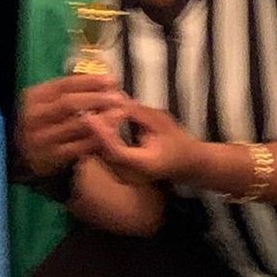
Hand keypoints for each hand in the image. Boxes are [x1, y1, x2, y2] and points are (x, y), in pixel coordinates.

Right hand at [17, 74, 118, 177]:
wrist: (24, 155)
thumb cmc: (43, 123)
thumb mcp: (46, 103)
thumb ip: (67, 91)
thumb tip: (101, 79)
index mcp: (34, 97)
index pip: (65, 84)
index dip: (90, 81)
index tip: (111, 80)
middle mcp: (35, 116)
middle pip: (70, 103)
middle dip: (98, 98)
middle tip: (119, 97)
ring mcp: (42, 138)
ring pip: (77, 125)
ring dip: (103, 119)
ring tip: (120, 114)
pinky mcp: (52, 157)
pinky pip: (80, 147)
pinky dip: (97, 139)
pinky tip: (111, 135)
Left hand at [83, 96, 205, 186]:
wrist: (185, 163)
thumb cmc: (176, 141)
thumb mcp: (162, 121)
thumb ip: (138, 112)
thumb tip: (116, 99)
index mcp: (144, 165)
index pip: (117, 152)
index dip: (102, 134)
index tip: (92, 115)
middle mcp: (130, 176)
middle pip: (103, 154)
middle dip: (96, 129)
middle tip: (92, 107)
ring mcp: (121, 176)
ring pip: (98, 154)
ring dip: (94, 133)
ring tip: (92, 111)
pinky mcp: (116, 172)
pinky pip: (101, 154)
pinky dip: (98, 138)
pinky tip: (96, 121)